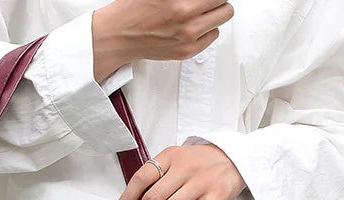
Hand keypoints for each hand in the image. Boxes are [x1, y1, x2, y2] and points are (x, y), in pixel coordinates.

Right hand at [92, 0, 233, 81]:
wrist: (119, 35)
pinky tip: (194, 25)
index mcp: (180, 0)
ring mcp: (187, 37)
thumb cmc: (133, 10)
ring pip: (222, 18)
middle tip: (206, 1)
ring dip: (214, 12)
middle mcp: (186, 16)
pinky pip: (212, 36)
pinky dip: (207, 29)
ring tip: (201, 11)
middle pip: (224, 2)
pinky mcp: (186, 51)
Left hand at [114, 143, 245, 199]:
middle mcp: (185, 168)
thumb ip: (160, 175)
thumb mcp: (178, 158)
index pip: (142, 177)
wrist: (237, 155)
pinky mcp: (218, 195)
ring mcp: (202, 181)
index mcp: (171, 157)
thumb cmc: (201, 162)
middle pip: (154, 197)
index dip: (127, 198)